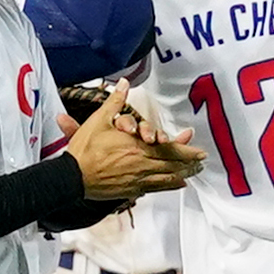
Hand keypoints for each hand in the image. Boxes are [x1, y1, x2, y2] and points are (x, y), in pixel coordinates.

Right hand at [66, 88, 203, 200]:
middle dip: (190, 163)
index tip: (201, 150)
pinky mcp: (131, 190)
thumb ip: (115, 102)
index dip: (187, 149)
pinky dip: (169, 186)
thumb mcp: (98, 121)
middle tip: (202, 161)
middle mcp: (142, 164)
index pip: (170, 149)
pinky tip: (178, 184)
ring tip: (194, 172)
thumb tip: (123, 83)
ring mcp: (138, 179)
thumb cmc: (84, 150)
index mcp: (137, 147)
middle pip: (173, 164)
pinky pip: (155, 188)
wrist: (71, 177)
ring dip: (183, 174)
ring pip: (167, 177)